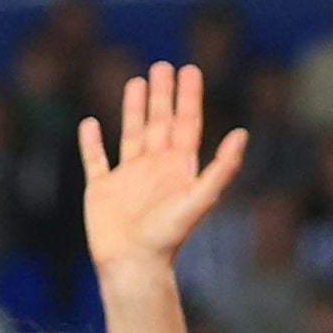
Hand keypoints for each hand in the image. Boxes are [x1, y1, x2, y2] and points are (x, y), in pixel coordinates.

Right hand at [80, 60, 251, 273]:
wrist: (133, 265)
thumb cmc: (168, 237)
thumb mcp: (200, 198)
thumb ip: (222, 167)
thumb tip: (242, 133)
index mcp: (179, 168)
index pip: (187, 123)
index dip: (189, 97)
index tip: (189, 70)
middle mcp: (155, 169)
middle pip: (160, 122)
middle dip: (163, 95)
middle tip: (163, 66)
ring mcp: (128, 178)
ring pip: (132, 133)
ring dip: (134, 108)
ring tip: (136, 81)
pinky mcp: (101, 189)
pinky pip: (95, 159)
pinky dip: (91, 142)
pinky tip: (90, 123)